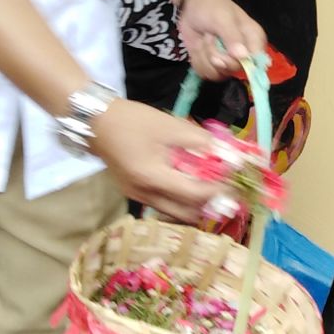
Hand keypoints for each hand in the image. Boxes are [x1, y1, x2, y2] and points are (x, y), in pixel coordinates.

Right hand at [90, 97, 243, 222]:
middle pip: (186, 213)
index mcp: (153, 177)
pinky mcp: (134, 194)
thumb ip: (201, 142)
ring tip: (211, 188)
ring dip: (195, 205)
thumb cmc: (134, 120)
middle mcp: (144, 195)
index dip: (220, 190)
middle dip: (210, 205)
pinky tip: (189, 184)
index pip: (195, 194)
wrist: (97, 122)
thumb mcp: (171, 126)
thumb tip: (228, 154)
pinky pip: (164, 205)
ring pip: (175, 213)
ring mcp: (136, 197)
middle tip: (227, 190)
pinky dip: (180, 200)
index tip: (237, 183)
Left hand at [177, 0, 265, 81]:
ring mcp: (228, 61)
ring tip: (205, 38)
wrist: (192, 6)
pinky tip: (199, 46)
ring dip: (205, 56)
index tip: (226, 53)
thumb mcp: (223, 18)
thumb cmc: (212, 7)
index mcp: (254, 40)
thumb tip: (242, 57)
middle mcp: (244, 54)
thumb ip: (232, 37)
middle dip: (216, 54)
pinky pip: (206, 74)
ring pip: (218, 74)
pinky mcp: (213, 66)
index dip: (240, 62)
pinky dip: (198, 60)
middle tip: (210, 37)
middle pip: (233, 69)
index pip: (256, 62)